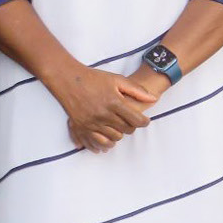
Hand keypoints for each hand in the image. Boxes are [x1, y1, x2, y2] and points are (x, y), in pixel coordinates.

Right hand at [43, 64, 157, 152]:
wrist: (68, 80)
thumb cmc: (94, 78)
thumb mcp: (117, 80)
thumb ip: (137, 90)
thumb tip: (153, 99)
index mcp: (114, 102)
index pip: (136, 120)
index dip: (144, 122)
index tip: (145, 121)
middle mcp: (103, 115)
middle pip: (126, 130)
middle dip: (132, 127)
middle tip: (132, 122)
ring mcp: (91, 123)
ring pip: (114, 138)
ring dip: (120, 135)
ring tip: (120, 128)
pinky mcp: (81, 127)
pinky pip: (97, 142)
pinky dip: (105, 144)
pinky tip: (108, 140)